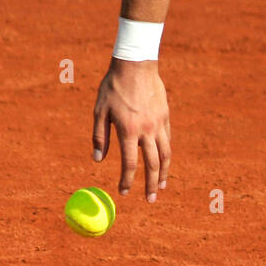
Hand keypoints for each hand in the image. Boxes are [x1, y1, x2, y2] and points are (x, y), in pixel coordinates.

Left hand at [92, 58, 170, 201]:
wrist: (136, 65)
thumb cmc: (113, 86)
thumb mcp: (100, 110)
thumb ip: (100, 137)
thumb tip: (98, 160)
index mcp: (128, 130)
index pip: (130, 163)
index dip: (127, 181)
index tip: (123, 192)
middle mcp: (146, 130)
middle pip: (152, 165)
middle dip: (150, 185)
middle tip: (149, 200)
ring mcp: (158, 124)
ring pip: (165, 156)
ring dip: (164, 175)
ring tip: (162, 188)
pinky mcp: (165, 118)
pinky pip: (167, 141)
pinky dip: (166, 156)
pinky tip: (163, 164)